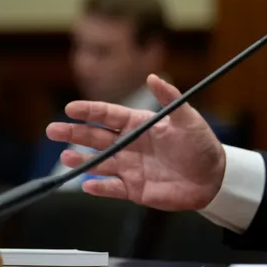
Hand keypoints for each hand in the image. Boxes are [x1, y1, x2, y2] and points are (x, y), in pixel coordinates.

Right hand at [46, 74, 226, 211]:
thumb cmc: (202, 146)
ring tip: (66, 156)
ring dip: (82, 160)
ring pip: (99, 163)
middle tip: (53, 129)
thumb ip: (171, 99)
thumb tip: (153, 77)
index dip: (90, 111)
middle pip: (97, 137)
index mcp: (141, 125)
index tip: (71, 108)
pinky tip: (86, 185)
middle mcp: (131, 145)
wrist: (213, 178)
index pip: (110, 115)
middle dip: (75, 133)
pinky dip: (98, 187)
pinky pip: (111, 188)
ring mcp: (130, 167)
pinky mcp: (134, 189)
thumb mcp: (189, 120)